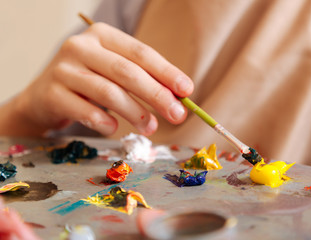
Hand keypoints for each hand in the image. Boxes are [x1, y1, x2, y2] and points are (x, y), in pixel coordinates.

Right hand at [3, 22, 192, 135]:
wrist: (44, 97)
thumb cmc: (89, 83)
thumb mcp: (115, 74)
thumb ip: (143, 80)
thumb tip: (179, 97)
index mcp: (102, 35)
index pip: (141, 53)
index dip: (166, 72)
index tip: (187, 91)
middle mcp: (81, 46)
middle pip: (127, 72)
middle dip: (157, 95)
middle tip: (177, 115)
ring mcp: (63, 69)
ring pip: (108, 92)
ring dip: (135, 113)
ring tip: (151, 128)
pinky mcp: (51, 93)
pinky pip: (85, 111)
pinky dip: (104, 122)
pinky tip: (114, 129)